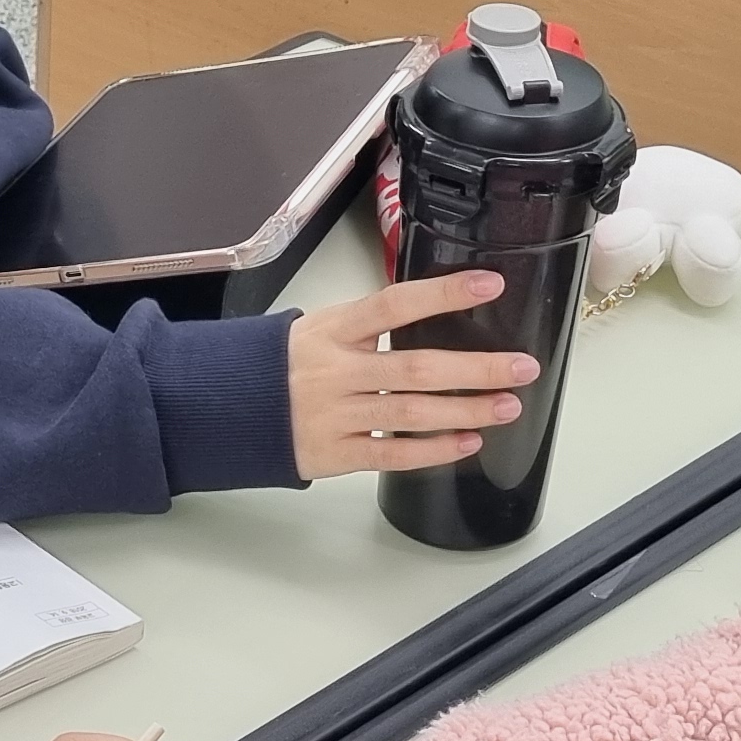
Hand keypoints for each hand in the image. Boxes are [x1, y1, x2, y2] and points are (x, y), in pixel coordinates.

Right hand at [286, 274, 539, 478]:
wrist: (219, 409)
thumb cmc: (278, 367)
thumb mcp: (316, 330)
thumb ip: (368, 328)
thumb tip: (434, 318)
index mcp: (332, 330)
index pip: (394, 304)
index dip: (444, 294)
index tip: (490, 284)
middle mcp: (334, 371)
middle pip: (416, 367)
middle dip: (476, 368)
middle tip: (521, 367)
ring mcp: (333, 415)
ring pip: (411, 414)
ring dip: (465, 410)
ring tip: (506, 406)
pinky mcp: (333, 453)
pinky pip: (391, 455)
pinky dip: (432, 450)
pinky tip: (466, 442)